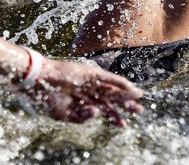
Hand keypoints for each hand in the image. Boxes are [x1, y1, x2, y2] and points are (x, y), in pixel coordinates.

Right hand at [28, 58, 143, 126]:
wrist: (38, 83)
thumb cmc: (47, 98)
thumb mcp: (64, 115)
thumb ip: (81, 118)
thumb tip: (98, 113)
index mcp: (83, 102)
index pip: (103, 109)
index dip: (114, 117)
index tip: (124, 124)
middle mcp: (90, 92)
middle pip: (112, 99)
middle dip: (125, 104)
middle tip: (139, 110)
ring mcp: (91, 82)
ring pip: (112, 88)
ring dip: (126, 92)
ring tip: (139, 96)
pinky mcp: (91, 74)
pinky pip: (108, 78)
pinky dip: (118, 82)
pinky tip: (129, 86)